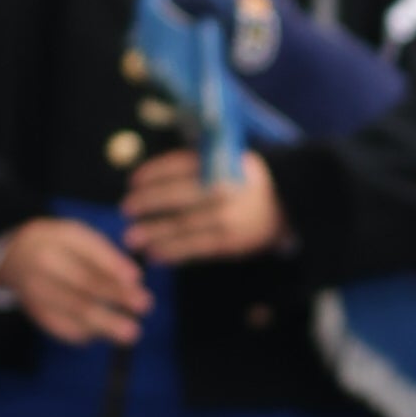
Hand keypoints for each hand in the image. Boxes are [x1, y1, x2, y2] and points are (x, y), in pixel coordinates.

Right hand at [0, 215, 149, 345]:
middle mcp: (45, 266)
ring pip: (73, 309)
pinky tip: (101, 335)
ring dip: (105, 324)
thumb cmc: (62, 245)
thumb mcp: (80, 237)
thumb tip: (134, 279)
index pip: (90, 254)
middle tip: (144, 306)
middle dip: (116, 296)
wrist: (16, 255)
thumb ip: (106, 254)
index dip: (113, 266)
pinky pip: (61, 326)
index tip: (137, 278)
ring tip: (130, 334)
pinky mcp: (35, 311)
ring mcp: (36, 290)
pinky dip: (83, 333)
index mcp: (59, 241)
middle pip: (83, 283)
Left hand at [121, 147, 287, 266]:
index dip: (151, 174)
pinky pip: (196, 248)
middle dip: (147, 203)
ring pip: (183, 225)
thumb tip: (147, 177)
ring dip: (153, 233)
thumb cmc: (245, 182)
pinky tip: (156, 255)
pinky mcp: (233, 242)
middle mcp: (225, 189)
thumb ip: (195, 163)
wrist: (290, 205)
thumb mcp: (228, 161)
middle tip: (125, 209)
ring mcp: (229, 217)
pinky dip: (173, 252)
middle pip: (176, 196)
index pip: (178, 166)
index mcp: (222, 164)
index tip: (133, 182)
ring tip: (132, 238)